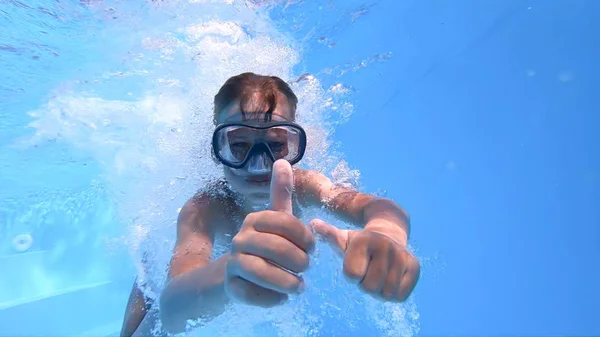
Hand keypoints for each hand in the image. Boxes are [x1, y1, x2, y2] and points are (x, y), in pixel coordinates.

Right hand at [224, 159, 314, 306]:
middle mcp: (240, 238)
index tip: (313, 248)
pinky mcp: (230, 287)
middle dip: (298, 261)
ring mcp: (232, 262)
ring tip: (299, 287)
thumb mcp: (275, 220)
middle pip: (275, 248)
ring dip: (286, 281)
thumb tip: (282, 160)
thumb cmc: (264, 245)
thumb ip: (281, 193)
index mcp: (255, 219)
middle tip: (307, 269)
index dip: (305, 236)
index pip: (285, 222)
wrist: (233, 275)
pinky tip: (282, 299)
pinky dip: (270, 298)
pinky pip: (250, 294)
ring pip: (260, 271)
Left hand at [312, 220, 419, 301]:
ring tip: (379, 274)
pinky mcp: (415, 267)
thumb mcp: (343, 238)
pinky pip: (400, 296)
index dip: (351, 274)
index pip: (351, 275)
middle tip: (368, 270)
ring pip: (386, 294)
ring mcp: (402, 255)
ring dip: (379, 290)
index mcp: (365, 240)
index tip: (356, 263)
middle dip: (365, 284)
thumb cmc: (360, 242)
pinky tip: (391, 278)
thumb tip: (313, 224)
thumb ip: (328, 234)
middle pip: (369, 287)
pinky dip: (393, 294)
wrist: (390, 232)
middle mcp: (385, 245)